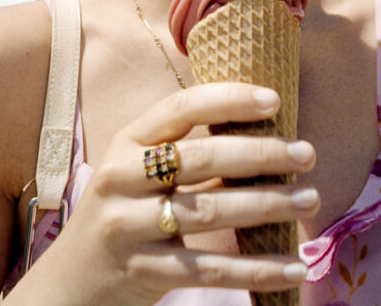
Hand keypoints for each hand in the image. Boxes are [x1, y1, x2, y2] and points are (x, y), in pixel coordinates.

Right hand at [7, 83, 317, 305]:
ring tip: (309, 199)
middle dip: (261, 153)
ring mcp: (128, 226)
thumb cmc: (123, 209)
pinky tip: (294, 266)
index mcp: (128, 141)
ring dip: (268, 205)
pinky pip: (209, 269)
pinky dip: (256, 269)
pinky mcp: (142, 272)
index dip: (229, 99)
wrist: (71, 282)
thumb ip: (183, 147)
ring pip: (209, 212)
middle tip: (307, 154)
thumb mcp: (138, 168)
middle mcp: (123, 177)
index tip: (275, 100)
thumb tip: (262, 127)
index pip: (181, 108)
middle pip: (201, 158)